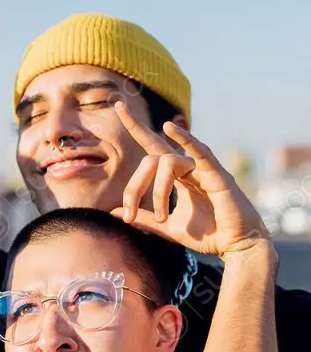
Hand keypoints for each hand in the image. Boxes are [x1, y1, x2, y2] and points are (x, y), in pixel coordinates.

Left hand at [114, 100, 271, 257]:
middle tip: (128, 211)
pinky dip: (186, 139)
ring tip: (160, 217)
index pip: (152, 147)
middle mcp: (189, 167)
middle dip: (134, 186)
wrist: (235, 246)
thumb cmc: (207, 235)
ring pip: (168, 162)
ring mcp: (204, 169)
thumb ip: (143, 218)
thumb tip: (115, 213)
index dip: (136, 126)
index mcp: (177, 175)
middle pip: (151, 160)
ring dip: (158, 190)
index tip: (118, 105)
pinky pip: (200, 152)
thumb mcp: (167, 227)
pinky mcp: (218, 175)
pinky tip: (170, 128)